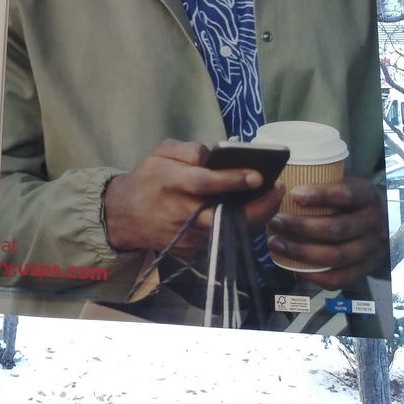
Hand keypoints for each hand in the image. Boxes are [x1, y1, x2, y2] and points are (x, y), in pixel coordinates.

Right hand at [103, 138, 283, 258]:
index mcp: (174, 184)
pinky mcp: (192, 253)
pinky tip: (248, 212)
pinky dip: (237, 227)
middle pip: (226, 216)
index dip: (233, 180)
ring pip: (230, 231)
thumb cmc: (148, 179)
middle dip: (258, 207)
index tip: (258, 175)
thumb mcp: (161, 153)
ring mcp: (188, 237)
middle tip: (278, 190)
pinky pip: (222, 239)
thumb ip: (189, 150)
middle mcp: (183, 213)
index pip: (207, 184)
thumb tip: (216, 155)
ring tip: (270, 198)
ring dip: (255, 217)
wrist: (124, 216)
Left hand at [266, 175, 387, 288]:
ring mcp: (372, 249)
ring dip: (302, 252)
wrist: (385, 223)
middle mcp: (373, 223)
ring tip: (276, 243)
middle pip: (337, 229)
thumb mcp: (346, 181)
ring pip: (336, 256)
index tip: (294, 194)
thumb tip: (282, 178)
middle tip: (275, 221)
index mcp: (367, 196)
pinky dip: (314, 276)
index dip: (320, 196)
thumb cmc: (352, 199)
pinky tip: (292, 266)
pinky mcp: (366, 270)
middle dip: (302, 227)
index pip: (346, 194)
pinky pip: (340, 279)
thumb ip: (323, 179)